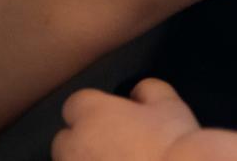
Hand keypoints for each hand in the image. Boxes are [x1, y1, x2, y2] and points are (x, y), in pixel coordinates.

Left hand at [52, 79, 197, 160]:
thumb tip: (138, 92)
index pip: (76, 103)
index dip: (94, 109)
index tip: (113, 117)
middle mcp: (75, 146)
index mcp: (93, 114)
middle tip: (113, 146)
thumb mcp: (170, 104)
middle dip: (82, 141)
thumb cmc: (172, 142)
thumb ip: (149, 89)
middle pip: (64, 140)